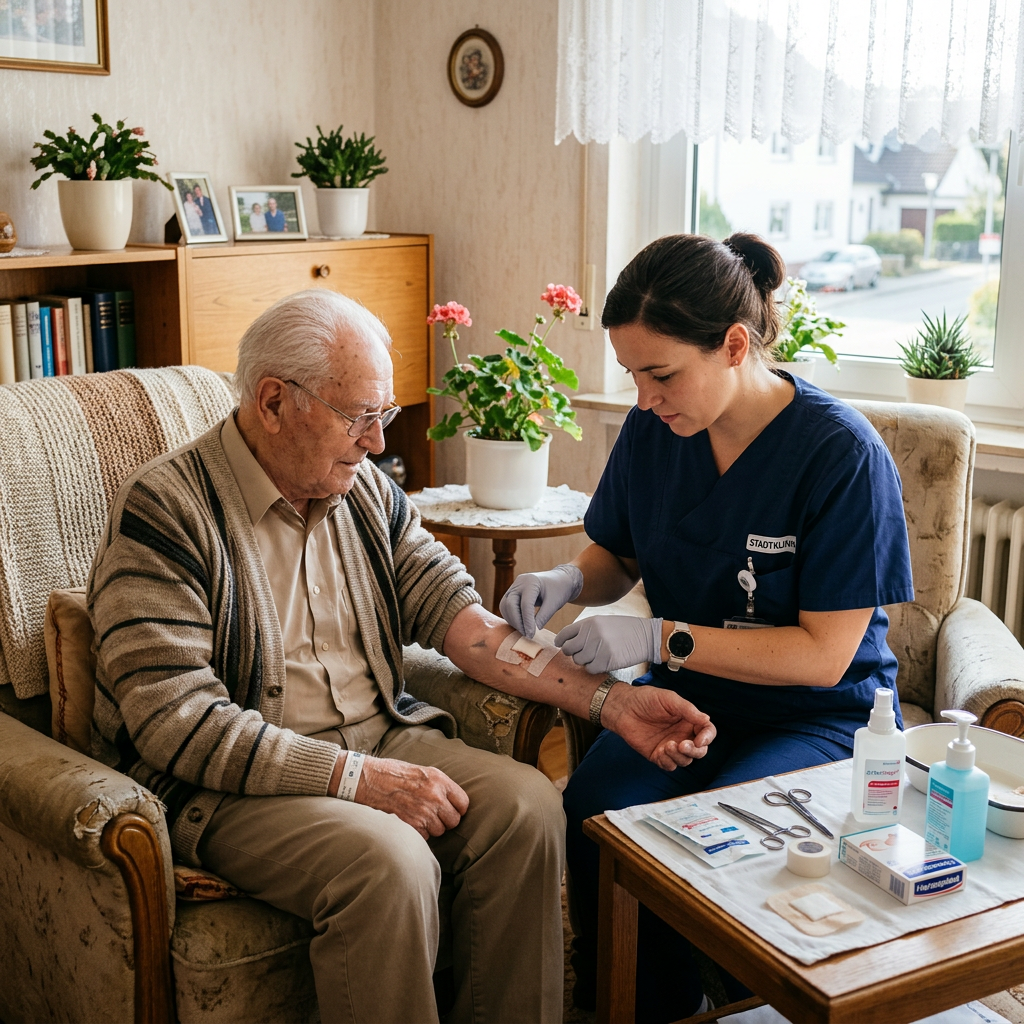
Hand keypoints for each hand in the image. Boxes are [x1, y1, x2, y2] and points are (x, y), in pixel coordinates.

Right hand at [355, 755, 469, 840]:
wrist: (370, 779)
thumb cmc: (395, 773)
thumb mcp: (423, 771)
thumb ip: (440, 786)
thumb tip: (453, 801)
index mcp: (439, 780)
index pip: (463, 803)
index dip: (458, 808)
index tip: (452, 809)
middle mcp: (434, 796)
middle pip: (454, 821)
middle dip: (445, 820)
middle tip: (434, 815)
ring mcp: (423, 812)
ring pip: (439, 831)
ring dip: (431, 827)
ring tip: (419, 816)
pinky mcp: (411, 824)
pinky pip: (425, 837)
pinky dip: (419, 833)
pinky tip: (410, 821)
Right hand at [500, 563, 583, 637]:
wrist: (559, 580)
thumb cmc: (559, 590)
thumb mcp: (554, 603)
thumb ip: (543, 616)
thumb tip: (533, 631)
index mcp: (531, 581)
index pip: (525, 604)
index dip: (527, 621)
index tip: (531, 634)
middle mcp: (519, 583)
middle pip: (510, 605)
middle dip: (517, 622)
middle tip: (527, 634)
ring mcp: (514, 587)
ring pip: (505, 607)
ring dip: (513, 621)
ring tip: (525, 631)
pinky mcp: (512, 593)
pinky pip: (506, 607)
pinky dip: (512, 618)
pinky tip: (521, 626)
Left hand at [554, 615, 662, 673]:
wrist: (647, 636)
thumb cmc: (625, 630)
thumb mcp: (604, 622)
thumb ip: (586, 630)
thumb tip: (568, 641)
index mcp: (589, 622)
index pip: (565, 633)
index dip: (561, 641)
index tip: (561, 645)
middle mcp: (591, 634)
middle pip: (569, 650)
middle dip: (573, 653)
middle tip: (583, 654)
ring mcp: (599, 648)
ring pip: (579, 661)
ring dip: (585, 661)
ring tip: (597, 656)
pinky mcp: (607, 661)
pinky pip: (590, 669)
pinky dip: (594, 668)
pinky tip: (602, 663)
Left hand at [601, 683, 715, 770]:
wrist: (623, 708)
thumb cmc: (645, 699)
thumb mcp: (669, 699)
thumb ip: (688, 709)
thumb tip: (707, 719)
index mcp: (688, 720)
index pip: (707, 732)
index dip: (708, 738)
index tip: (700, 740)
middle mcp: (682, 734)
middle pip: (700, 750)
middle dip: (695, 751)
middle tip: (682, 745)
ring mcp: (671, 746)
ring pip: (685, 760)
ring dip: (680, 757)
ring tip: (667, 745)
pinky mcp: (658, 755)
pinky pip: (669, 765)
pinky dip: (668, 761)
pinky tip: (660, 751)